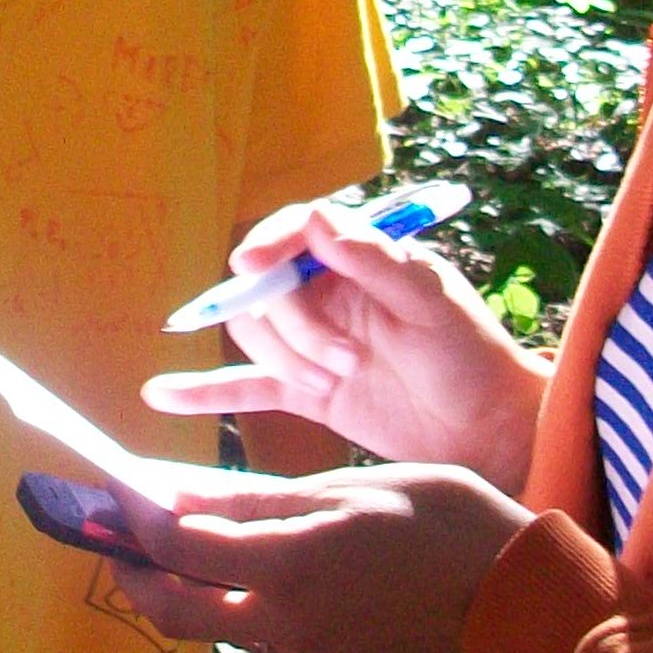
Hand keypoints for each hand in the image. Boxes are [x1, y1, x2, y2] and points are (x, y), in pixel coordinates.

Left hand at [105, 463, 530, 652]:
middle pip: (174, 614)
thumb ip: (253, 500)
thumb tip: (174, 494)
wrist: (511, 588)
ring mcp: (305, 647)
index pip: (177, 549)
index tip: (114, 482)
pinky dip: (230, 594)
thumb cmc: (437, 516)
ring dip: (179, 587)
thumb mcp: (341, 489)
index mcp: (288, 567)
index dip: (133, 516)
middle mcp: (284, 621)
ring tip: (174, 536)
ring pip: (214, 625)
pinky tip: (243, 556)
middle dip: (133, 575)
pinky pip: (258, 628)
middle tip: (117, 535)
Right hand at [146, 202, 548, 482]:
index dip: (268, 244)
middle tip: (344, 361)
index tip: (253, 264)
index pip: (295, 233)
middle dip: (295, 326)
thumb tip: (318, 219)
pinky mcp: (306, 393)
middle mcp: (328, 294)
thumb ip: (377, 261)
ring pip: (257, 336)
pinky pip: (246, 387)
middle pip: (268, 290)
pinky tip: (162, 394)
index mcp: (358, 260)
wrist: (491, 433)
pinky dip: (205, 391)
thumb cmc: (473, 357)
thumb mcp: (433, 304)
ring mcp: (313, 344)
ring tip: (331, 385)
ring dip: (285, 359)